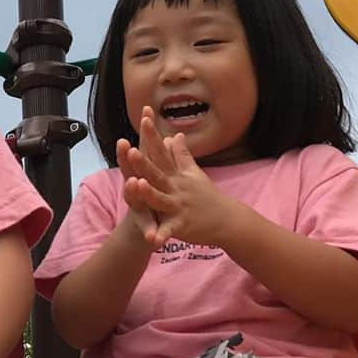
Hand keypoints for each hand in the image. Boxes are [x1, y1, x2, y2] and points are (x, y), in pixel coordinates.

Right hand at [116, 137, 160, 246]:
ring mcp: (138, 208)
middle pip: (129, 170)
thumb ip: (158, 155)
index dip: (144, 132)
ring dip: (132, 192)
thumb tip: (163, 134)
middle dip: (126, 158)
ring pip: (134, 199)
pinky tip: (153, 238)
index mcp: (142, 175)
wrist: (143, 231)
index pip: (143, 149)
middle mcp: (135, 189)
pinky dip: (151, 234)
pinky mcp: (144, 227)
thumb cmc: (150, 198)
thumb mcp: (155, 175)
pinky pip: (147, 231)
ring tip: (132, 183)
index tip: (146, 111)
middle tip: (124, 144)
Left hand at [124, 109, 235, 246]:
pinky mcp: (181, 225)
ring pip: (161, 199)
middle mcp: (176, 187)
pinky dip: (161, 235)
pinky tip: (151, 240)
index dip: (152, 136)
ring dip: (149, 193)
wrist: (228, 219)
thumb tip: (174, 135)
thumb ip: (181, 155)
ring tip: (136, 185)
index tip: (144, 117)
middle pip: (158, 173)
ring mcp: (179, 206)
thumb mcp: (193, 173)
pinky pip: (168, 231)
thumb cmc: (207, 196)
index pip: (162, 151)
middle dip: (144, 162)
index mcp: (176, 175)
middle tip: (130, 150)